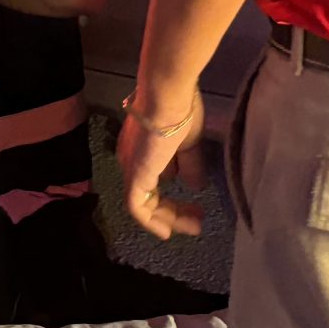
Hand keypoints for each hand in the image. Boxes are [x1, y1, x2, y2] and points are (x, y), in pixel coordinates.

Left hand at [117, 91, 208, 240]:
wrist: (167, 95)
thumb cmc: (180, 110)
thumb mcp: (189, 141)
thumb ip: (190, 165)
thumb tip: (195, 187)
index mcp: (141, 148)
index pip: (154, 179)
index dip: (173, 194)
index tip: (196, 205)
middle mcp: (131, 160)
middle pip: (149, 194)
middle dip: (173, 210)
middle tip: (198, 219)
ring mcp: (131, 168)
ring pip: (144, 204)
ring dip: (169, 218)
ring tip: (193, 226)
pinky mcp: (134, 177)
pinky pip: (138, 209)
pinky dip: (152, 223)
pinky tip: (169, 232)